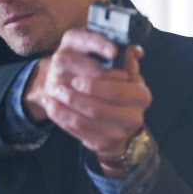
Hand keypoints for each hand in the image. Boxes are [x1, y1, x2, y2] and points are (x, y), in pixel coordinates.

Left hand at [23, 28, 152, 175]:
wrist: (118, 120)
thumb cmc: (118, 88)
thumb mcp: (124, 71)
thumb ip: (122, 58)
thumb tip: (130, 49)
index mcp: (141, 96)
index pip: (117, 91)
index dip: (95, 86)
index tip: (76, 80)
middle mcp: (134, 118)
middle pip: (98, 109)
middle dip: (75, 99)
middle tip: (58, 88)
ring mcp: (119, 134)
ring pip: (85, 122)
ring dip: (64, 110)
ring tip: (51, 97)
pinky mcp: (103, 144)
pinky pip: (78, 133)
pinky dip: (63, 120)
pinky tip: (52, 108)